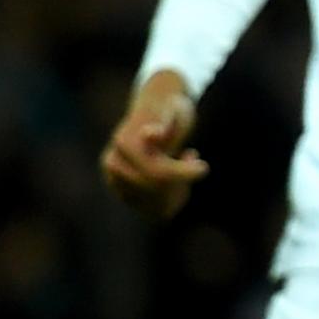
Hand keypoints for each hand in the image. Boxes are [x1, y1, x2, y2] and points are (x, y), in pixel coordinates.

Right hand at [100, 69, 207, 220]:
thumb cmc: (170, 109)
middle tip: (192, 159)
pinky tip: (179, 183)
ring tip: (184, 164)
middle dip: (179, 180)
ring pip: (152, 206)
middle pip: (154, 189)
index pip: (156, 172)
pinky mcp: (121, 191)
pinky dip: (169, 201)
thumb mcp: (173, 112)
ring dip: (175, 191)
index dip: (182, 172)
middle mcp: (113, 164)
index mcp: (125, 145)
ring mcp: (114, 180)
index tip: (204, 167)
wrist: (157, 108)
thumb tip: (149, 134)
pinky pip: (149, 210)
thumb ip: (163, 126)